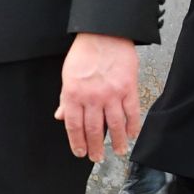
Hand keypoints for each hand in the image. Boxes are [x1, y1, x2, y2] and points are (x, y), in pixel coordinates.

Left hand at [54, 32, 139, 161]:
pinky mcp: (128, 88)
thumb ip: (66, 99)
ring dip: (116, 141)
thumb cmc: (84, 54)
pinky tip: (131, 135)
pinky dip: (132, 126)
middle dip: (95, 146)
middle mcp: (92, 97)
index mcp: (74, 94)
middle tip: (96, 158)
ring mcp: (112, 94)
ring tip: (117, 151)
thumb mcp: (67, 76)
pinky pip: (132, 112)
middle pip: (93, 128)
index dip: (77, 141)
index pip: (74, 125)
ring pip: (114, 124)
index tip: (80, 152)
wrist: (104, 35)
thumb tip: (61, 116)